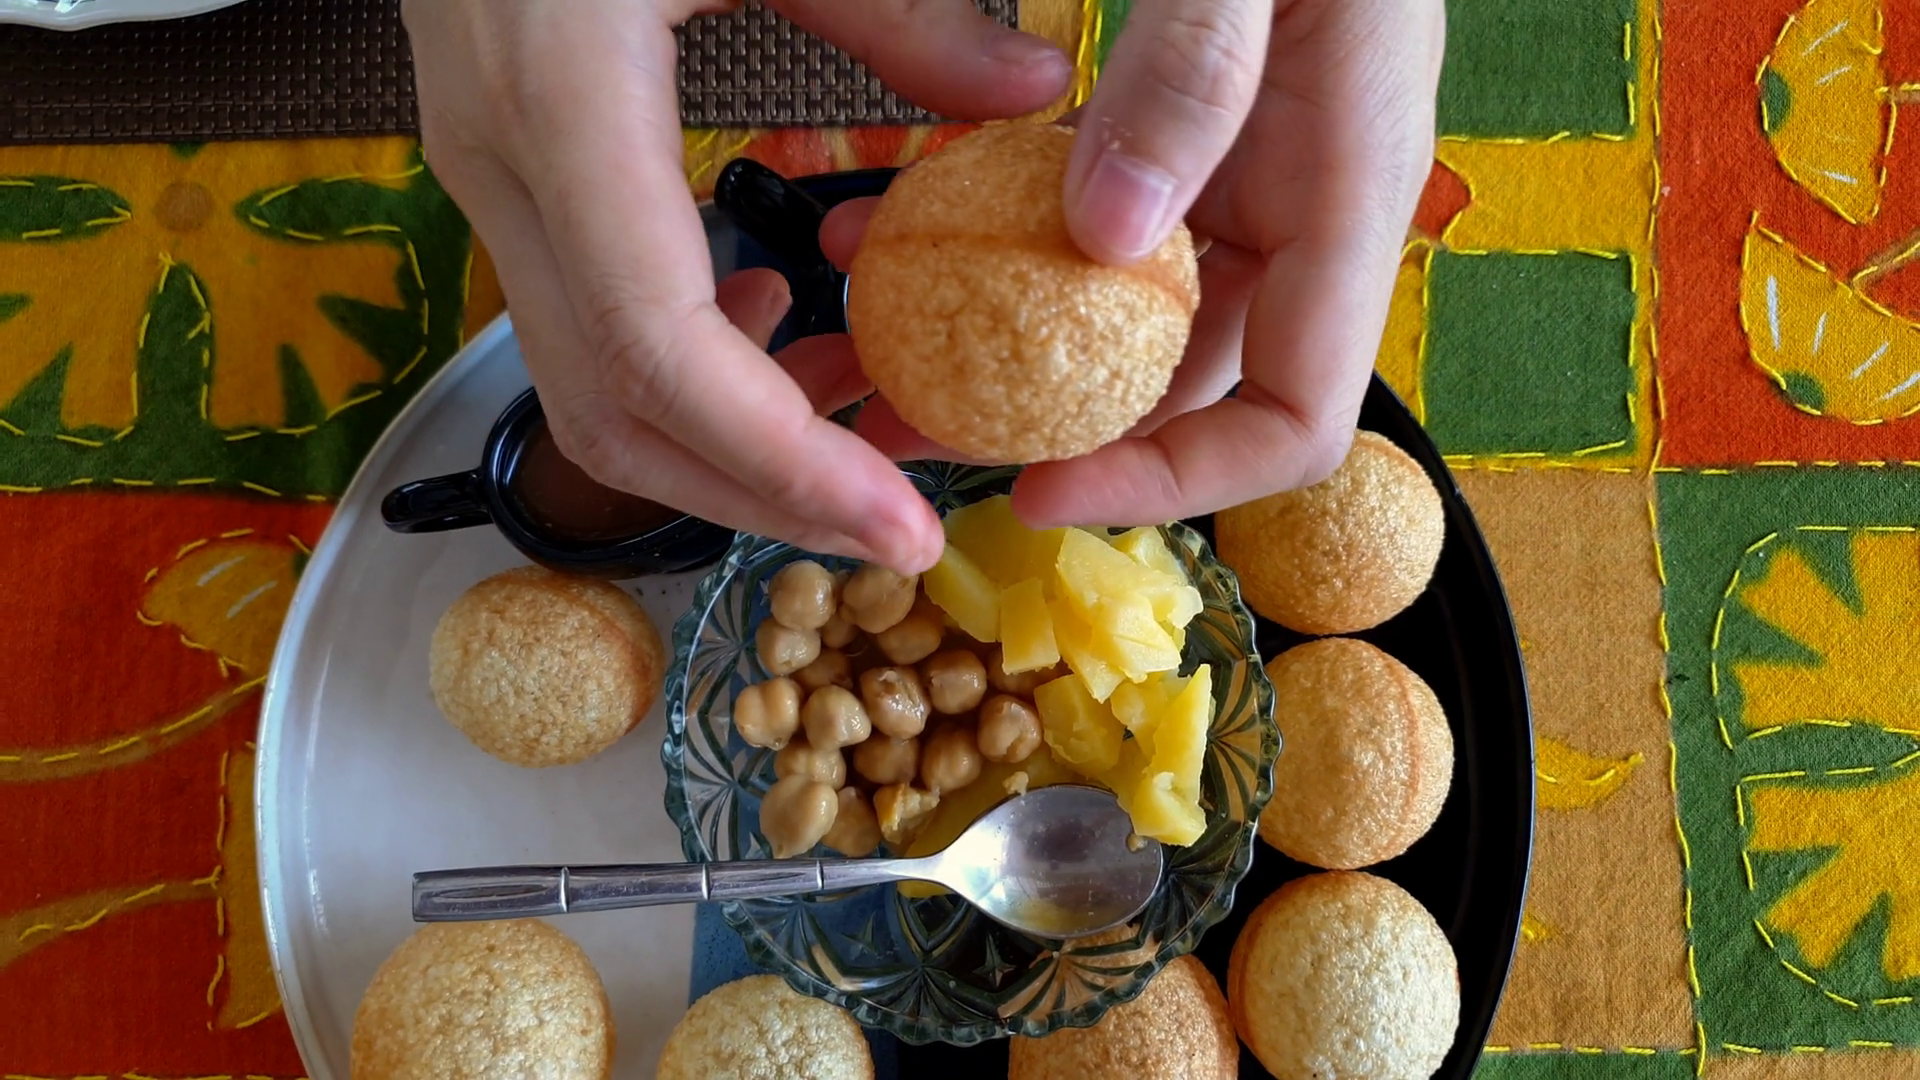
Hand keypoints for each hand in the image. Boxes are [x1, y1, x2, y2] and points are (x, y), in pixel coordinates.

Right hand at [402, 0, 1071, 572]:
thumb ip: (897, 8)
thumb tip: (1032, 91)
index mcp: (559, 102)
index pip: (659, 353)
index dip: (784, 464)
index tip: (905, 527)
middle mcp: (501, 168)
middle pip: (613, 415)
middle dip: (762, 498)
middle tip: (900, 526)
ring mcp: (488, 180)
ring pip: (591, 392)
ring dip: (730, 446)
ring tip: (869, 422)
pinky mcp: (508, 175)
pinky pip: (592, 322)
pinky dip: (696, 368)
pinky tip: (787, 315)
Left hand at [835, 0, 1445, 527]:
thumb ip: (1197, 80)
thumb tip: (1108, 238)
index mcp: (1343, 201)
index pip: (1291, 421)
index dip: (1175, 482)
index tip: (1040, 487)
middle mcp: (1292, 217)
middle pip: (1178, 387)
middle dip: (1044, 430)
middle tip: (907, 428)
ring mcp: (1229, 182)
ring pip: (1110, 313)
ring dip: (992, 342)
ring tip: (867, 348)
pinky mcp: (1171, 142)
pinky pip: (1077, 221)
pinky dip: (987, 236)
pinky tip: (881, 220)